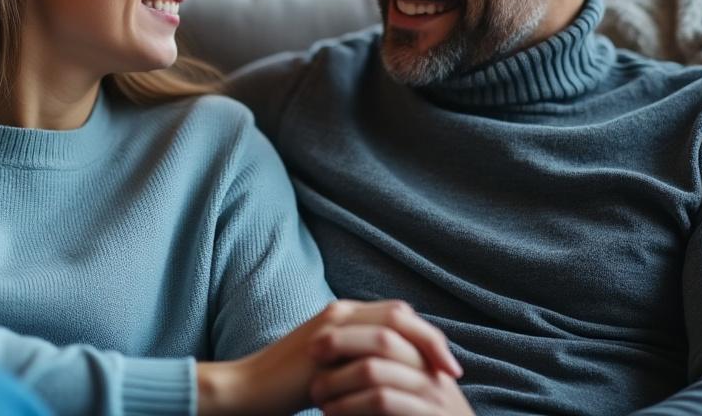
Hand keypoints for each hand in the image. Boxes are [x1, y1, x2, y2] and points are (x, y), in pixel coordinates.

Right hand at [196, 300, 459, 415]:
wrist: (247, 389)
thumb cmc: (285, 386)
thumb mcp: (329, 369)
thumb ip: (354, 361)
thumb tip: (391, 376)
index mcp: (342, 315)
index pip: (396, 315)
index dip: (425, 336)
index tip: (445, 364)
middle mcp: (340, 312)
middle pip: (401, 312)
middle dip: (432, 339)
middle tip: (454, 369)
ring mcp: (333, 324)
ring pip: (393, 321)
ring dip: (425, 346)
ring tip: (444, 375)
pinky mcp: (325, 342)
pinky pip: (375, 342)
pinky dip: (401, 359)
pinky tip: (414, 382)